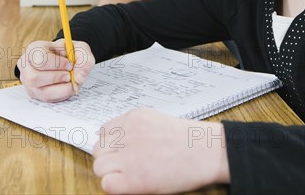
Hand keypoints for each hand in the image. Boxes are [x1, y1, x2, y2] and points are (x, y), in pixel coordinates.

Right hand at [17, 39, 94, 101]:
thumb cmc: (69, 53)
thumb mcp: (80, 49)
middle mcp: (27, 66)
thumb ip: (84, 58)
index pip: (40, 60)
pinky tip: (66, 87)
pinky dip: (60, 95)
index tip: (70, 64)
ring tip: (69, 81)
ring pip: (40, 91)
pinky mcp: (34, 93)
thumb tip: (79, 78)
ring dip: (60, 89)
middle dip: (56, 78)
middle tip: (68, 75)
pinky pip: (46, 99)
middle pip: (34, 78)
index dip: (57, 64)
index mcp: (34, 49)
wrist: (66, 60)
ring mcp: (28, 82)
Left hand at [93, 108, 229, 193]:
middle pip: (99, 149)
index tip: (120, 152)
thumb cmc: (187, 139)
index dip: (111, 144)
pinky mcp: (133, 178)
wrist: (205, 151)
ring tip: (129, 175)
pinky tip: (130, 184)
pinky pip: (106, 183)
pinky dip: (114, 186)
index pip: (104, 131)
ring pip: (100, 167)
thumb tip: (118, 143)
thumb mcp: (157, 121)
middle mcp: (127, 133)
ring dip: (111, 173)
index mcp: (133, 117)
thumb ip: (135, 128)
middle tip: (125, 166)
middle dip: (109, 159)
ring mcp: (128, 156)